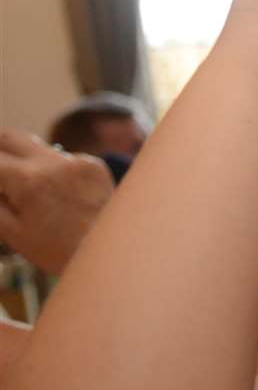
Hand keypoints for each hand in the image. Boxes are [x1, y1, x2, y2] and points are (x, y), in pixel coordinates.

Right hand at [0, 128, 115, 274]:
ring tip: (27, 191)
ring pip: (37, 147)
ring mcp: (78, 160)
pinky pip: (64, 159)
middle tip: (1, 171)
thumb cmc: (59, 251)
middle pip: (10, 136)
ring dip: (24, 162)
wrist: (114, 253)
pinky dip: (52, 171)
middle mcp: (54, 163)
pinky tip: (57, 195)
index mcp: (28, 181)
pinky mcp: (95, 165)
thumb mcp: (13, 232)